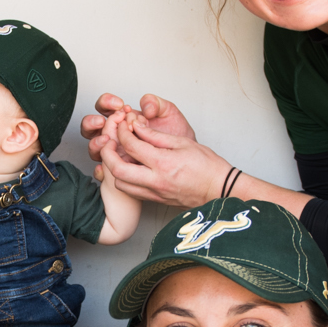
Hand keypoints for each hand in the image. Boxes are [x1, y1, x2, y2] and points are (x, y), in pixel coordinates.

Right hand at [81, 92, 197, 166]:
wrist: (186, 159)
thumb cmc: (175, 135)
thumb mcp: (169, 115)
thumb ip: (157, 105)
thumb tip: (146, 107)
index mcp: (122, 117)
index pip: (104, 106)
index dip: (107, 102)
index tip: (120, 104)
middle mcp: (115, 134)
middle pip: (91, 126)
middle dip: (93, 122)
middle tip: (103, 121)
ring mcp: (115, 153)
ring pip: (94, 147)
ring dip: (95, 143)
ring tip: (106, 141)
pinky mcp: (118, 169)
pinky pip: (101, 172)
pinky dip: (100, 169)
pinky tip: (104, 167)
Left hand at [97, 105, 230, 206]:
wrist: (220, 189)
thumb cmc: (207, 166)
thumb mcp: (183, 143)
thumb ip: (156, 136)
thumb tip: (137, 127)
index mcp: (163, 163)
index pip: (131, 145)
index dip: (122, 132)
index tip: (123, 125)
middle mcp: (156, 181)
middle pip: (117, 169)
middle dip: (107, 153)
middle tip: (109, 141)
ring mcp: (154, 193)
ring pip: (120, 184)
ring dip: (114, 169)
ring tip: (118, 155)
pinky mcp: (156, 200)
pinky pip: (132, 192)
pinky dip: (125, 180)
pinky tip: (130, 169)